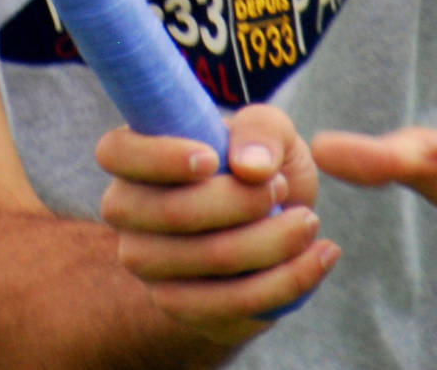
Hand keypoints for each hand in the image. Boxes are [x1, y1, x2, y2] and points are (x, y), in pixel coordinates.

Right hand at [97, 105, 338, 342]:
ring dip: (273, 241)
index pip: (115, 152)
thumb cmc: (259, 164)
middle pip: (171, 212)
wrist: (271, 224)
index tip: (213, 160)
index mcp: (134, 157)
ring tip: (309, 221)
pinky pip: (235, 302)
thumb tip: (251, 167)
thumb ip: (260, 130)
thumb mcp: (269, 131)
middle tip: (282, 185)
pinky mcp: (183, 307)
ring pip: (209, 259)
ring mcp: (150, 265)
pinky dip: (288, 279)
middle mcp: (128, 213)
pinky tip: (320, 255)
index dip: (160, 157)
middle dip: (241, 201)